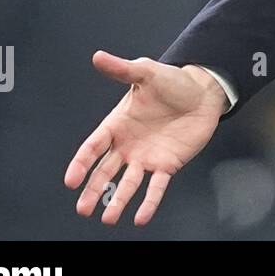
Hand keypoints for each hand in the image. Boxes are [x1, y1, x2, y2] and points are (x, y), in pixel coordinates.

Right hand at [63, 51, 226, 225]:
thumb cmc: (173, 82)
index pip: (94, 147)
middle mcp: (128, 145)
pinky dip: (149, 202)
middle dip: (93, 190)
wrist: (203, 92)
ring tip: (108, 218)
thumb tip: (98, 56)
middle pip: (105, 172)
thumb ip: (122, 69)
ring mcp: (146, 157)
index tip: (71, 180)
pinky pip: (156, 187)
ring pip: (127, 184)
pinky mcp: (167, 164)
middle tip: (83, 208)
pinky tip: (140, 217)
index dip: (81, 163)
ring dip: (118, 201)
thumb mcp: (147, 73)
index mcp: (118, 125)